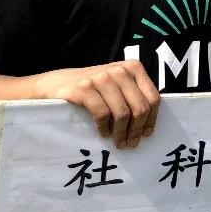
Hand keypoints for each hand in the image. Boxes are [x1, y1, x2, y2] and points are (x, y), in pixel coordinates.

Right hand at [34, 60, 159, 147]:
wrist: (57, 82)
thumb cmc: (94, 88)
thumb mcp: (118, 84)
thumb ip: (134, 96)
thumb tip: (148, 125)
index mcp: (133, 68)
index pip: (153, 97)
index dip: (152, 119)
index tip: (147, 134)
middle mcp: (120, 71)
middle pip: (140, 107)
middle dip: (137, 130)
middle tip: (131, 143)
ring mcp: (102, 78)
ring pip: (123, 113)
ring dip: (122, 133)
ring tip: (119, 143)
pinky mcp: (84, 88)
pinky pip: (102, 114)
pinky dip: (105, 128)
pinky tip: (103, 134)